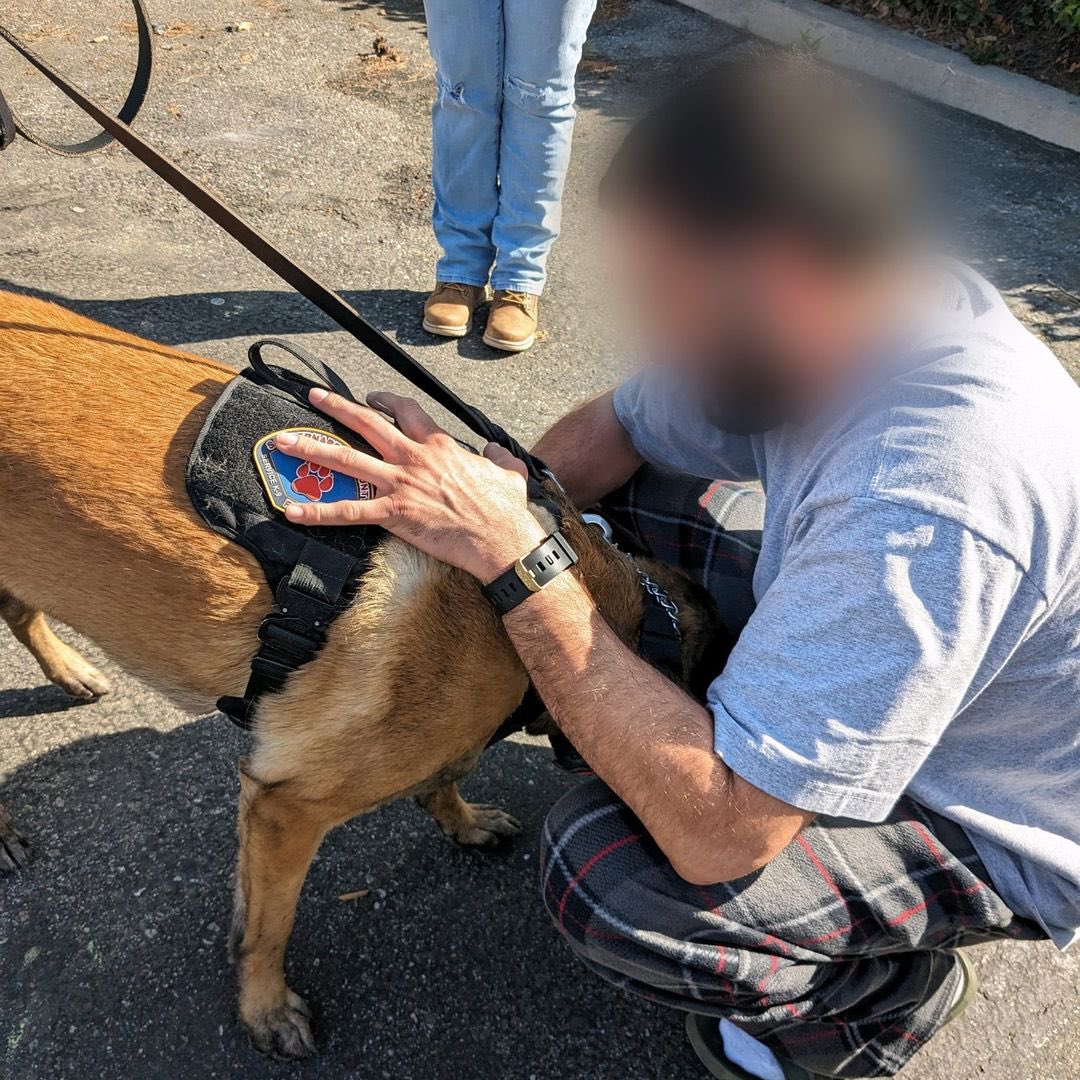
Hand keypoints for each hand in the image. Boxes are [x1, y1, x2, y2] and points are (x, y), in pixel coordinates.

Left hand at [274, 388, 546, 581]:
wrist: (501, 539)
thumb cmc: (506, 509)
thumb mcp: (509, 473)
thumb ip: (499, 457)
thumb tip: (495, 451)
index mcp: (439, 445)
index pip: (406, 411)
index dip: (385, 400)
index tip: (370, 398)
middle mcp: (414, 457)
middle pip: (367, 423)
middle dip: (336, 408)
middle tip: (313, 398)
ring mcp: (401, 484)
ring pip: (347, 459)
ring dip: (312, 448)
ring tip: (283, 442)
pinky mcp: (395, 514)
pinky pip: (348, 511)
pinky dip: (318, 511)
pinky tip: (293, 510)